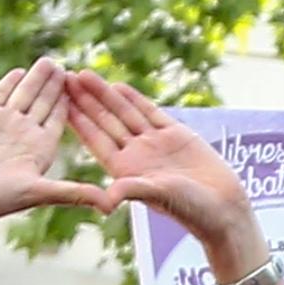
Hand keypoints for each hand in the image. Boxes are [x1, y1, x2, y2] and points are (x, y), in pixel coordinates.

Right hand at [0, 62, 107, 248]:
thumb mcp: (41, 193)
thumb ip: (75, 193)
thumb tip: (112, 206)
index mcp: (40, 149)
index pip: (59, 120)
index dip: (70, 103)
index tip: (87, 88)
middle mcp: (23, 134)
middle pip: (43, 103)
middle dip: (56, 85)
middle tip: (69, 68)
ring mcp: (2, 123)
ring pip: (24, 94)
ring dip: (36, 78)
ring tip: (50, 62)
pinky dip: (10, 82)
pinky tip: (19, 71)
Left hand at [61, 73, 256, 267]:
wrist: (223, 207)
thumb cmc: (191, 209)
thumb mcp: (159, 196)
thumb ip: (132, 190)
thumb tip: (106, 198)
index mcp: (126, 171)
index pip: (95, 140)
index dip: (78, 119)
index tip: (59, 100)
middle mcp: (136, 155)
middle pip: (105, 122)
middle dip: (85, 100)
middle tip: (63, 77)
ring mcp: (154, 144)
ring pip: (124, 113)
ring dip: (104, 94)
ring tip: (83, 75)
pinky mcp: (176, 135)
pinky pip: (150, 113)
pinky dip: (134, 99)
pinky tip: (118, 86)